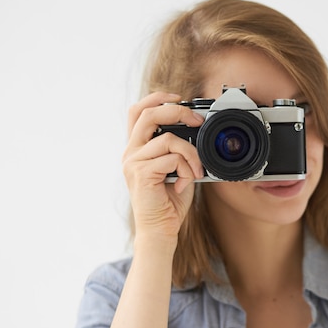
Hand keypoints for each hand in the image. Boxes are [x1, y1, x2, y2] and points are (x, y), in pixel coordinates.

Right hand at [122, 92, 203, 237]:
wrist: (160, 229)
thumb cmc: (168, 202)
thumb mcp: (175, 169)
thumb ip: (178, 150)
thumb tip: (196, 130)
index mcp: (137, 149)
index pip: (138, 111)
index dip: (156, 99)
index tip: (178, 98)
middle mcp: (131, 153)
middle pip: (148, 114)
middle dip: (177, 111)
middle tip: (196, 121)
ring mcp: (133, 163)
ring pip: (168, 139)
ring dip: (191, 153)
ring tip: (195, 170)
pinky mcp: (141, 174)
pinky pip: (172, 159)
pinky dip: (186, 169)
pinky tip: (184, 182)